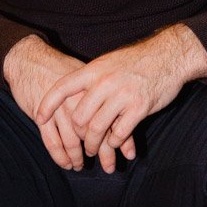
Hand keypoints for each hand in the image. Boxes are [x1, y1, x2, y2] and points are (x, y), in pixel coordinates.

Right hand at [3, 35, 136, 172]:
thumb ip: (104, 97)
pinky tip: (66, 163)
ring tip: (82, 165)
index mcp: (92, 91)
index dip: (120, 139)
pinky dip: (60, 156)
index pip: (110, 119)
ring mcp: (59, 109)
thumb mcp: (86, 77)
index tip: (127, 155)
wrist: (30, 60)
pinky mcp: (41, 116)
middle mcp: (77, 101)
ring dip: (79, 157)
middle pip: (94, 134)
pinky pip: (52, 142)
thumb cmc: (60, 69)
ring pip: (73, 141)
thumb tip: (124, 119)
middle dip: (103, 153)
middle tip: (109, 167)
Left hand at [34, 25, 206, 161]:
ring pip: (97, 129)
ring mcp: (122, 95)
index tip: (38, 118)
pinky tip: (117, 143)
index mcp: (94, 70)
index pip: (62, 87)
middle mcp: (105, 82)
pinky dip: (115, 142)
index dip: (47, 104)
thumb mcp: (109, 62)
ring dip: (95, 145)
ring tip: (96, 150)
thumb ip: (92, 79)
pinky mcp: (139, 107)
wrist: (169, 55)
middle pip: (79, 117)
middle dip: (79, 136)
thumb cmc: (137, 60)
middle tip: (82, 143)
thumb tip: (74, 97)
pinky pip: (119, 133)